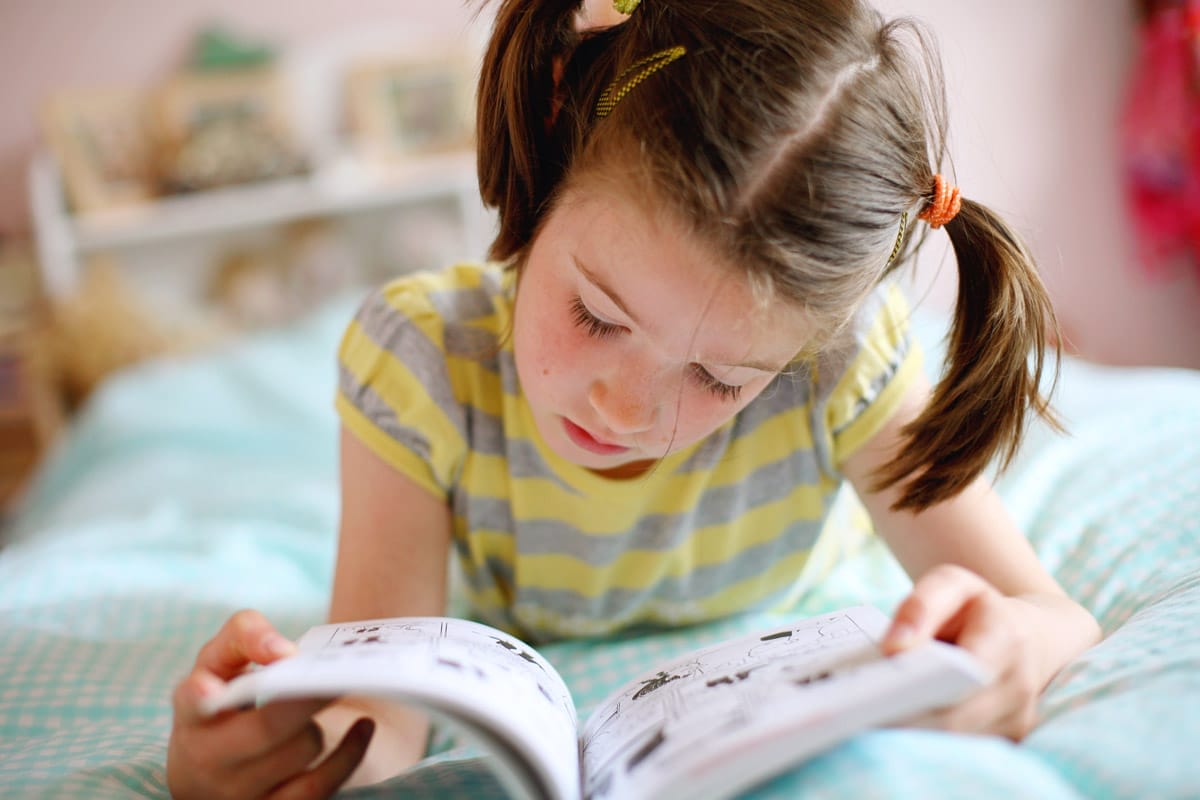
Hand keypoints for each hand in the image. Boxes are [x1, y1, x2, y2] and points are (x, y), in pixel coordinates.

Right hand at [167, 609, 374, 799]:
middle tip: (340, 673)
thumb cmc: (222, 699)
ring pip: (299, 753)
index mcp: (194, 713)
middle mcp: (207, 759)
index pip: (191, 703)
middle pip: (266, 729)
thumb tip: (284, 652)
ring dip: (320, 724)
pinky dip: (348, 756)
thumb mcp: (219, 662)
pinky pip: (319, 788)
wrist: (207, 769)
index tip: (211, 688)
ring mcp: (238, 794)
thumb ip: (246, 636)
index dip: (200, 696)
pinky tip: (364, 728)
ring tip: (329, 700)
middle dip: (307, 699)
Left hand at [881, 565, 1078, 740]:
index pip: (965, 671)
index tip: (876, 689)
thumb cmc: (977, 610)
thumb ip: (921, 606)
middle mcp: (1019, 685)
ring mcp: (1017, 720)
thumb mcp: (952, 585)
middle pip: (954, 718)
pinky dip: (924, 744)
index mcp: (1007, 638)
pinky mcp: (1008, 742)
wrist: (1028, 636)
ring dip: (910, 736)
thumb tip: (894, 649)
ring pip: (954, 742)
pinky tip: (892, 733)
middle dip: (904, 718)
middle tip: (855, 716)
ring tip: (866, 724)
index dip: (922, 684)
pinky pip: (960, 751)